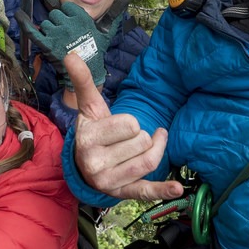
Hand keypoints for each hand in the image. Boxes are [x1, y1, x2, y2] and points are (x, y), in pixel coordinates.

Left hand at [16, 0, 124, 90]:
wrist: (87, 73)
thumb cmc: (96, 52)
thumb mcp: (106, 32)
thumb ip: (113, 14)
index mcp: (81, 18)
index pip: (67, 7)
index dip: (68, 15)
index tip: (72, 24)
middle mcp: (67, 24)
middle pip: (55, 14)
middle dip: (59, 22)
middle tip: (66, 35)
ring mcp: (55, 34)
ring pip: (46, 24)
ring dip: (50, 30)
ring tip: (59, 41)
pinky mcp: (46, 45)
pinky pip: (32, 30)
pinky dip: (24, 22)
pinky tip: (18, 14)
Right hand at [66, 52, 181, 201]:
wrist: (83, 165)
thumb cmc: (93, 131)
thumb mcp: (89, 107)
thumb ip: (83, 81)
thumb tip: (71, 54)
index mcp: (88, 139)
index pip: (130, 123)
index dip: (130, 122)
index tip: (121, 127)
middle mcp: (95, 164)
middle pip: (142, 141)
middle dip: (140, 136)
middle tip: (127, 139)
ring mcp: (109, 182)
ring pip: (149, 161)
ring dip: (154, 150)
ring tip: (147, 145)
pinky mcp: (123, 194)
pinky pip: (145, 191)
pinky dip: (162, 190)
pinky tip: (177, 189)